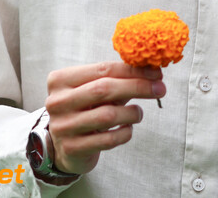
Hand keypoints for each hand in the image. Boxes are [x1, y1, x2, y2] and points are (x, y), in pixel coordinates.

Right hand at [43, 60, 165, 175]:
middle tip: (160, 89)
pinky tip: (127, 129)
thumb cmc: (87, 109)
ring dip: (132, 113)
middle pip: (104, 89)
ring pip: (108, 115)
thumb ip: (120, 79)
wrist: (64, 146)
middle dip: (138, 87)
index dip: (133, 70)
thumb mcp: (97, 90)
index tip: (156, 72)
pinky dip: (125, 133)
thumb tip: (154, 71)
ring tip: (138, 114)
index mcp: (61, 80)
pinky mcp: (71, 148)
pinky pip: (108, 139)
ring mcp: (61, 126)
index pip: (103, 69)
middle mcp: (56, 102)